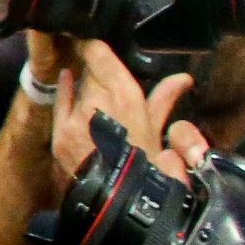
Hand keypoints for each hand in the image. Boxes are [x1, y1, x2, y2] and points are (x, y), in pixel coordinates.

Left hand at [52, 40, 192, 170]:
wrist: (117, 201)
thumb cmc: (144, 166)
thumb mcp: (157, 131)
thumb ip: (164, 99)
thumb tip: (183, 78)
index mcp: (125, 97)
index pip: (100, 56)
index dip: (96, 47)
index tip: (96, 43)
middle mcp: (97, 101)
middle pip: (90, 72)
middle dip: (97, 72)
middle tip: (103, 74)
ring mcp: (75, 117)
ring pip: (76, 86)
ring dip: (84, 86)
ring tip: (94, 92)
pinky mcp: (60, 132)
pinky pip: (60, 102)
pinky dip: (65, 90)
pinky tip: (67, 79)